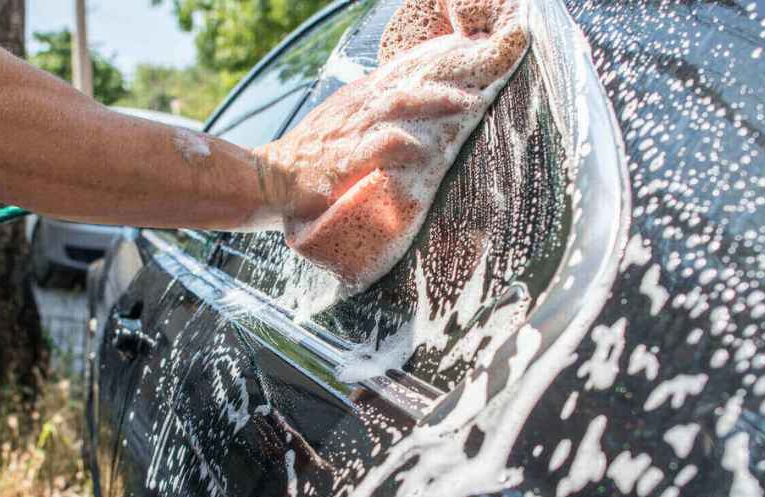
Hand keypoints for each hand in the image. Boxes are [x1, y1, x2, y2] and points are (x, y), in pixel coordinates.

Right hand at [260, 0, 526, 286]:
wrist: (270, 178)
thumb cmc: (312, 157)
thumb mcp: (348, 124)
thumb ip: (381, 115)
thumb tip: (418, 111)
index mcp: (366, 96)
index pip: (413, 68)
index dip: (449, 59)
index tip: (486, 51)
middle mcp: (362, 106)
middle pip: (414, 78)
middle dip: (454, 71)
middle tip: (494, 65)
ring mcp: (352, 131)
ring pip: (400, 104)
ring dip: (435, 101)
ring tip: (469, 103)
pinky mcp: (343, 161)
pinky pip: (377, 147)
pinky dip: (402, 144)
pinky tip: (423, 148)